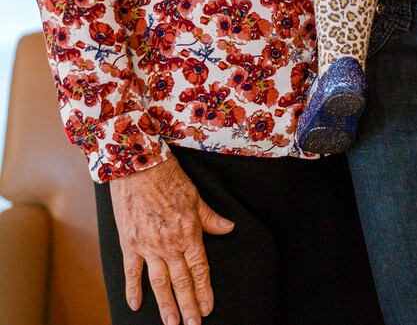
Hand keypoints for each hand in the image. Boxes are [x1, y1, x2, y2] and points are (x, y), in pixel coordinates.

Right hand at [110, 155, 233, 324]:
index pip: (199, 268)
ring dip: (166, 305)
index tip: (208, 308)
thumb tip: (228, 228)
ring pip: (159, 282)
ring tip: (172, 323)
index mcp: (189, 232)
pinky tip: (136, 305)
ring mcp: (148, 245)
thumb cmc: (168, 177)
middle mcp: (170, 243)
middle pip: (181, 281)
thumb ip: (210, 217)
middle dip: (188, 305)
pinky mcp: (130, 243)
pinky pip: (132, 272)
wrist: (138, 166)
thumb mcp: (195, 196)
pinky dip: (133, 290)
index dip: (204, 290)